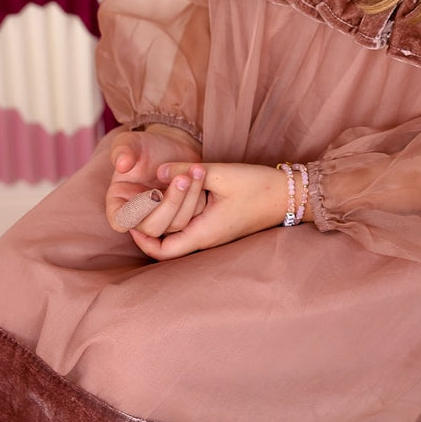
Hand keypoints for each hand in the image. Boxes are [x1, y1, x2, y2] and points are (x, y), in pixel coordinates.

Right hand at [106, 124, 201, 233]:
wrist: (170, 146)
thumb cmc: (144, 146)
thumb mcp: (129, 142)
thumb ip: (122, 150)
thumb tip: (121, 164)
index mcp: (119, 203)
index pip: (122, 221)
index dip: (136, 212)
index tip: (153, 193)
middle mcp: (140, 217)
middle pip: (153, 227)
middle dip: (170, 204)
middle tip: (182, 179)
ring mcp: (163, 218)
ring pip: (177, 224)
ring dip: (188, 199)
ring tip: (195, 171)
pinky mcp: (183, 214)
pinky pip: (195, 216)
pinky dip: (199, 196)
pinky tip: (200, 173)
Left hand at [128, 163, 289, 260]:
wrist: (290, 195)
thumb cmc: (257, 186)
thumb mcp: (221, 174)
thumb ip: (187, 171)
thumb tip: (158, 171)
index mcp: (204, 233)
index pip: (162, 250)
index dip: (142, 239)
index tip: (130, 221)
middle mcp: (206, 239)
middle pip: (168, 244)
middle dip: (150, 227)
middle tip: (137, 207)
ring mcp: (214, 234)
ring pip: (179, 234)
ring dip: (165, 219)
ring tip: (152, 199)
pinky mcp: (221, 226)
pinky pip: (192, 227)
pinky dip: (179, 215)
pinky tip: (176, 196)